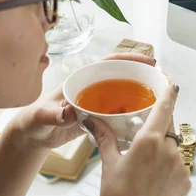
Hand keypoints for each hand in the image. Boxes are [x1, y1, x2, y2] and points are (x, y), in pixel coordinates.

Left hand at [11, 53, 156, 150]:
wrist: (32, 136)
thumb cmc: (34, 121)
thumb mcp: (43, 116)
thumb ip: (55, 114)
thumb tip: (70, 111)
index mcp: (82, 80)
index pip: (109, 63)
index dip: (130, 59)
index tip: (148, 61)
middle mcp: (93, 88)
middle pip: (122, 77)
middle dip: (142, 77)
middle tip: (162, 82)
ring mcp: (97, 104)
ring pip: (123, 96)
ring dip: (140, 97)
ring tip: (159, 102)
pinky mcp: (99, 119)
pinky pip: (119, 114)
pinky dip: (131, 117)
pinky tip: (142, 122)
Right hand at [84, 84, 190, 195]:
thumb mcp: (109, 164)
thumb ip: (105, 138)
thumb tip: (93, 121)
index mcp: (149, 141)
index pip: (164, 107)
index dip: (169, 92)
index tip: (171, 83)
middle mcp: (169, 150)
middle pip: (169, 125)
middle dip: (159, 124)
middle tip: (144, 132)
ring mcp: (180, 166)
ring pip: (173, 146)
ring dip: (162, 148)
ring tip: (144, 165)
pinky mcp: (185, 181)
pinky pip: (178, 164)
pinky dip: (167, 166)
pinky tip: (152, 179)